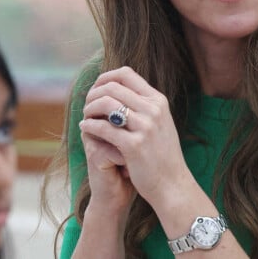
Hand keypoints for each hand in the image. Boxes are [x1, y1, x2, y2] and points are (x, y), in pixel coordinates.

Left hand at [80, 66, 192, 211]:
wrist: (172, 184)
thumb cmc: (162, 154)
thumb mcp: (160, 122)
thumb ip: (144, 106)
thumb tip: (120, 89)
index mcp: (158, 101)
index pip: (127, 74)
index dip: (106, 77)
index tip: (96, 87)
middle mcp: (153, 109)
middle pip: (113, 87)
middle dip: (94, 93)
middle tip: (86, 103)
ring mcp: (145, 127)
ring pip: (107, 104)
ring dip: (90, 107)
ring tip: (85, 115)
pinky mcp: (134, 145)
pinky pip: (104, 128)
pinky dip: (90, 125)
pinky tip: (85, 128)